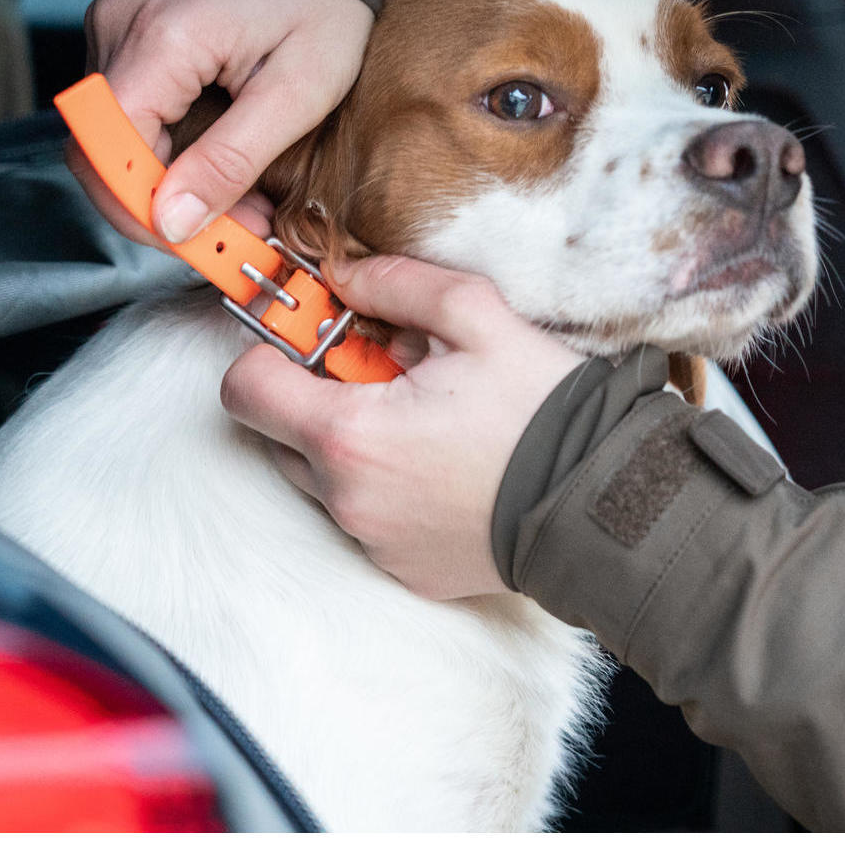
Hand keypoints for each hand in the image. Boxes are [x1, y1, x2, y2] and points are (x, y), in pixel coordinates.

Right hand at [79, 0, 372, 245]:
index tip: (203, 245)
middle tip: (229, 237)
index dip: (143, 210)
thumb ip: (231, 158)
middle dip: (155, 207)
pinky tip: (211, 163)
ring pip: (104, 133)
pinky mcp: (123, 25)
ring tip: (235, 203)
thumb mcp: (299, 89)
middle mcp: (118, 23)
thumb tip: (173, 222)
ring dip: (160, 181)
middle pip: (95, 147)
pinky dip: (159, 147)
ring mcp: (114, 20)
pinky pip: (121, 104)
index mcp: (161, 37)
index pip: (108, 148)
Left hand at [220, 255, 585, 599]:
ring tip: (426, 422)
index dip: (267, 351)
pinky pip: (367, 519)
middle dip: (315, 398)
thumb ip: (397, 284)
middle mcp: (346, 499)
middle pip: (278, 436)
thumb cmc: (543, 412)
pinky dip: (388, 488)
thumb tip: (346, 276)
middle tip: (385, 374)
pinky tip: (446, 466)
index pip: (244, 390)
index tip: (310, 336)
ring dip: (353, 445)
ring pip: (324, 480)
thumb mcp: (478, 317)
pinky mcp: (402, 568)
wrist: (600, 503)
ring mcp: (372, 541)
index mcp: (350, 434)